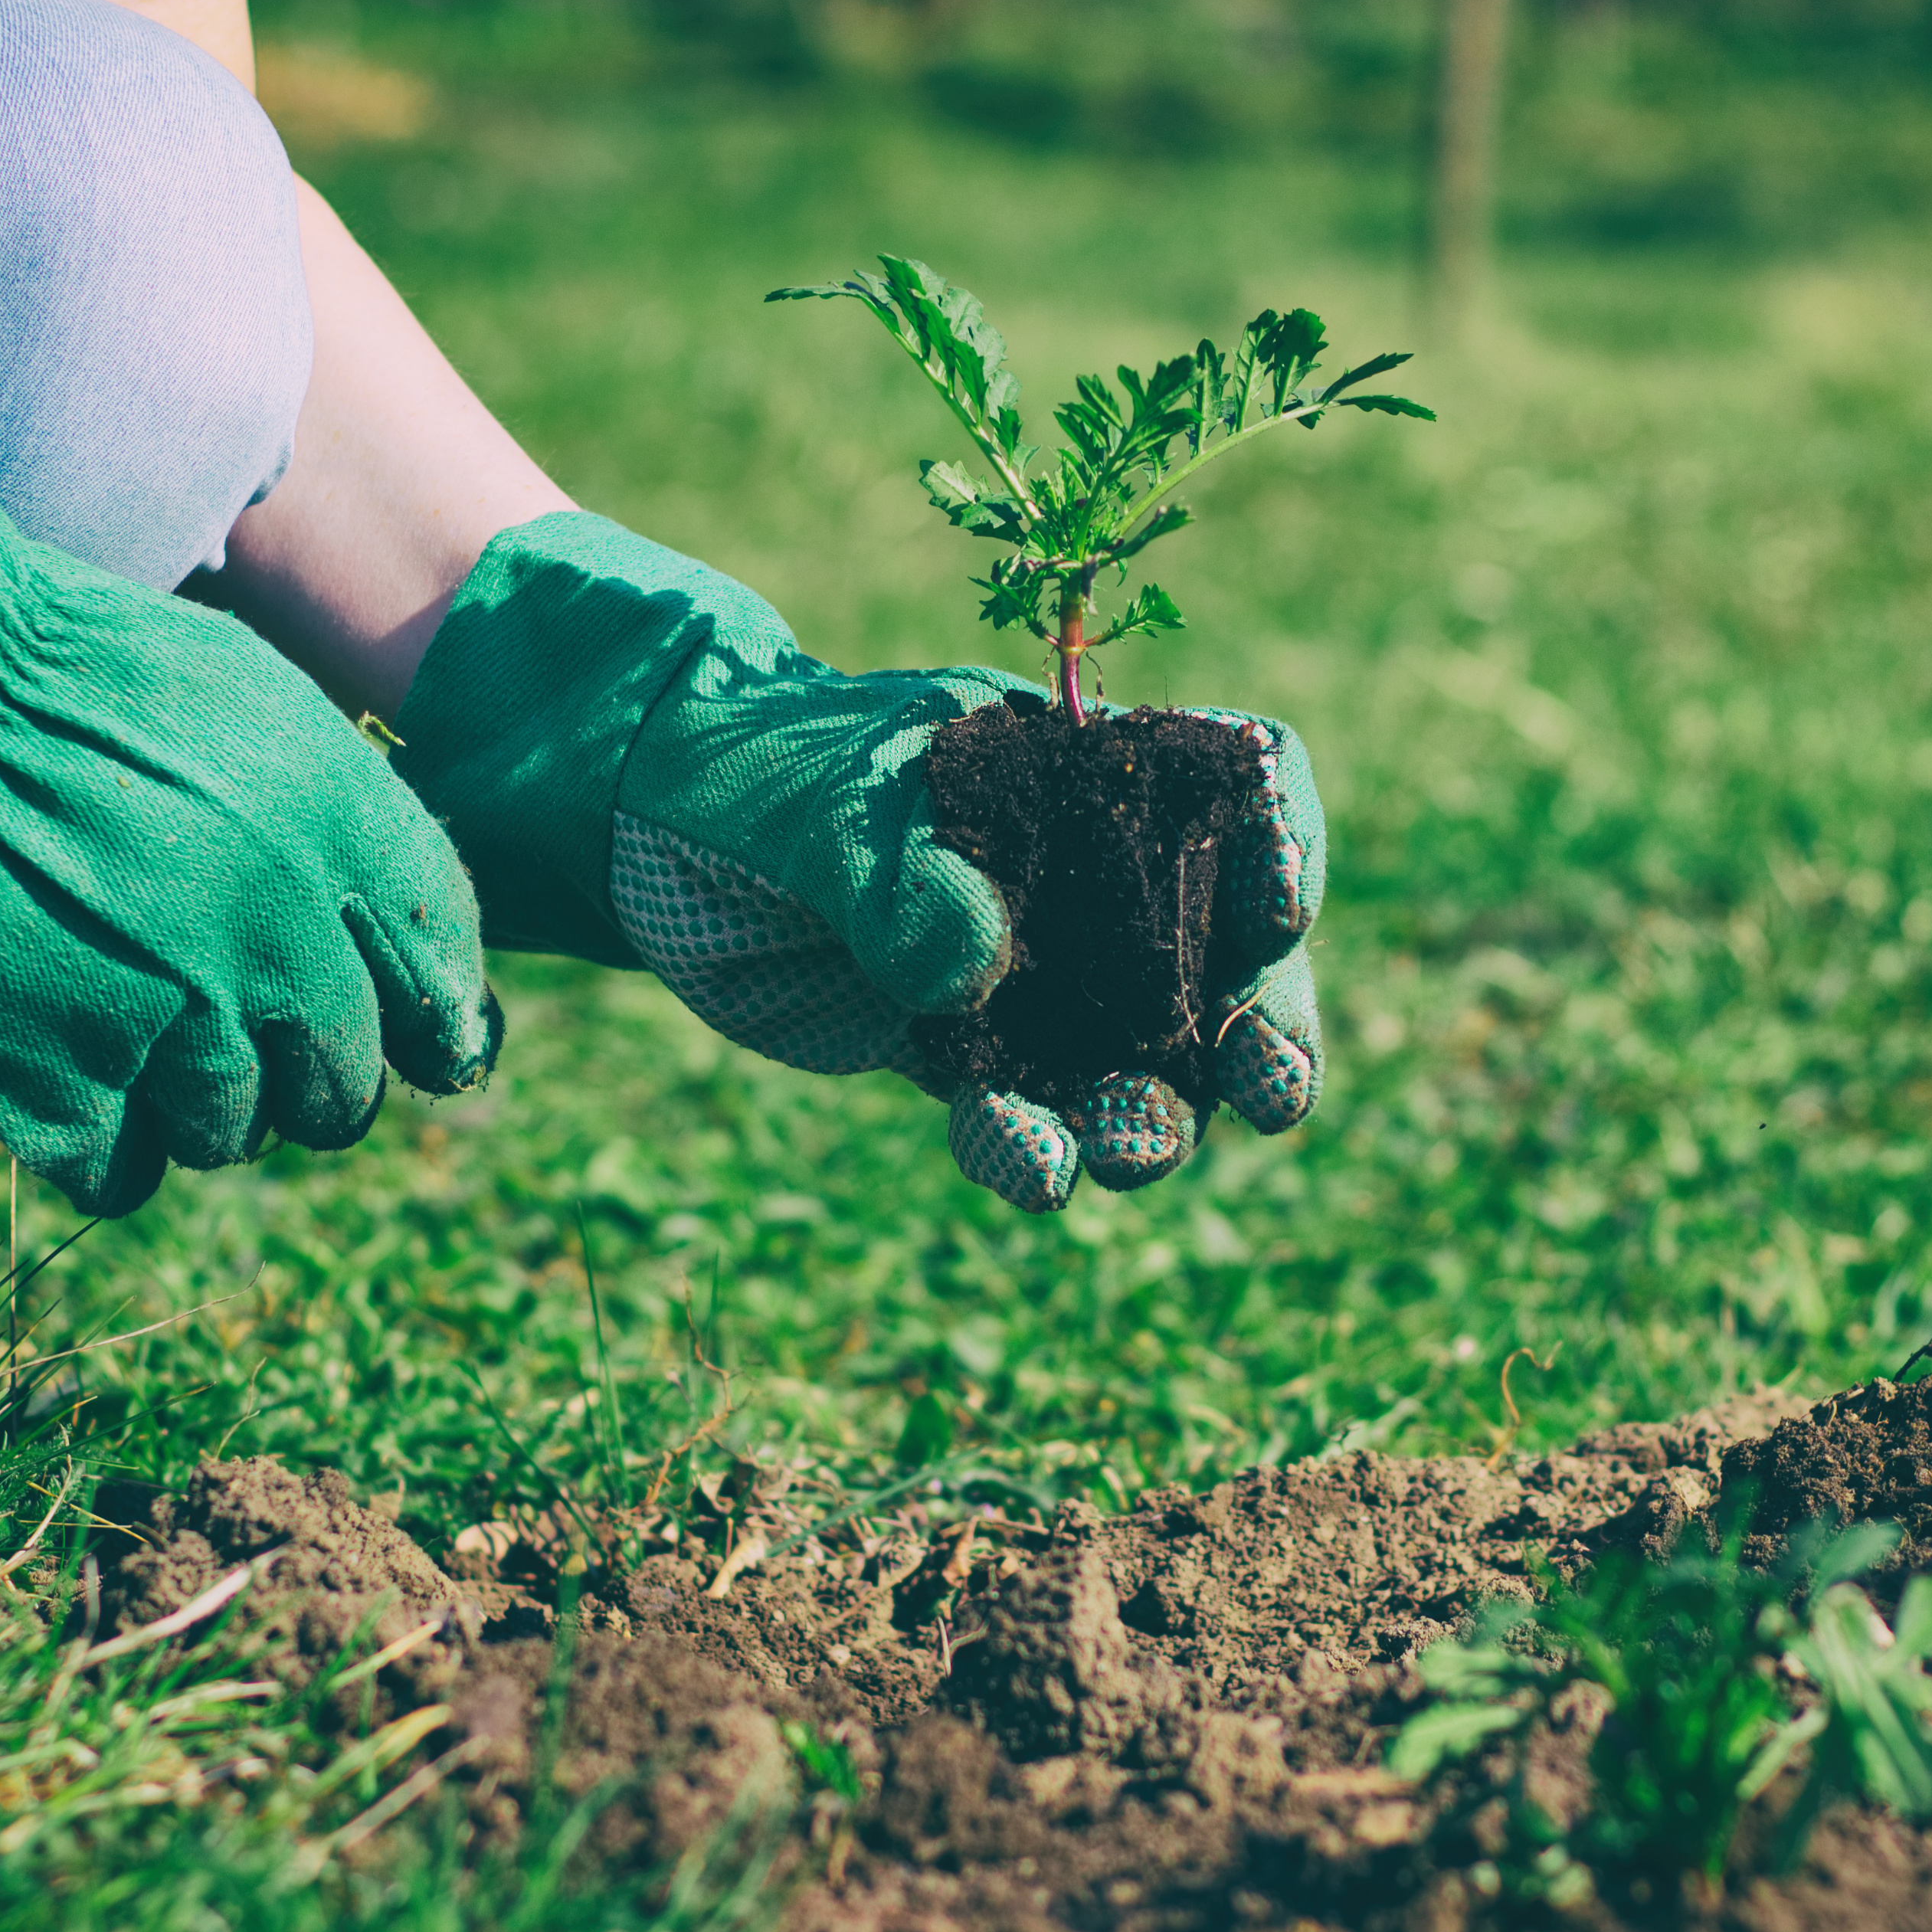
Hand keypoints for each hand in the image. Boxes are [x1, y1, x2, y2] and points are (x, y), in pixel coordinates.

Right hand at [0, 355, 492, 1214]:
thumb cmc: (88, 678)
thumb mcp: (261, 705)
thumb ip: (343, 828)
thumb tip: (395, 943)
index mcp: (350, 842)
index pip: (444, 986)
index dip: (430, 1028)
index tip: (410, 1044)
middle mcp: (287, 944)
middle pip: (343, 1091)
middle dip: (301, 1080)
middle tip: (230, 1029)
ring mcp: (177, 1023)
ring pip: (230, 1136)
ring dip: (187, 1103)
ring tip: (122, 1017)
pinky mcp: (60, 1085)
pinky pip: (120, 1177)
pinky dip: (98, 1144)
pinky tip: (66, 1073)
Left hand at [388, 512, 1325, 1210]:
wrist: (644, 830)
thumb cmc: (751, 768)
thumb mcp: (814, 798)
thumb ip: (888, 870)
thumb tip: (971, 961)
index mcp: (1091, 767)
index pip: (1242, 783)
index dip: (1287, 841)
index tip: (1276, 905)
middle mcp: (1092, 875)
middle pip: (1230, 951)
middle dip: (1264, 1025)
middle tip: (1269, 1091)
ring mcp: (1039, 971)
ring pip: (1144, 1057)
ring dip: (1154, 1110)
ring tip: (1125, 1152)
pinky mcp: (969, 1051)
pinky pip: (1031, 1111)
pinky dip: (1031, 1144)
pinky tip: (1022, 1164)